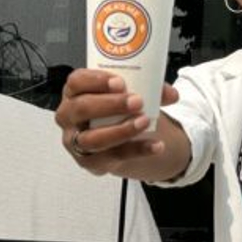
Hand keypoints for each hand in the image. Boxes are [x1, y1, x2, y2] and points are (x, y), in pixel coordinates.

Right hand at [54, 68, 180, 180]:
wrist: (117, 135)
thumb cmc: (114, 107)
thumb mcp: (127, 92)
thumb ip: (149, 89)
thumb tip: (172, 94)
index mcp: (74, 91)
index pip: (77, 81)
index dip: (96, 81)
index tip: (120, 82)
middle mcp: (68, 115)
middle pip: (82, 108)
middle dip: (111, 105)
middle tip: (137, 102)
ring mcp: (75, 140)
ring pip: (92, 139)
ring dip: (121, 131)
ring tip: (144, 122)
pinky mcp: (88, 160)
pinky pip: (111, 157)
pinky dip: (137, 151)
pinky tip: (155, 145)